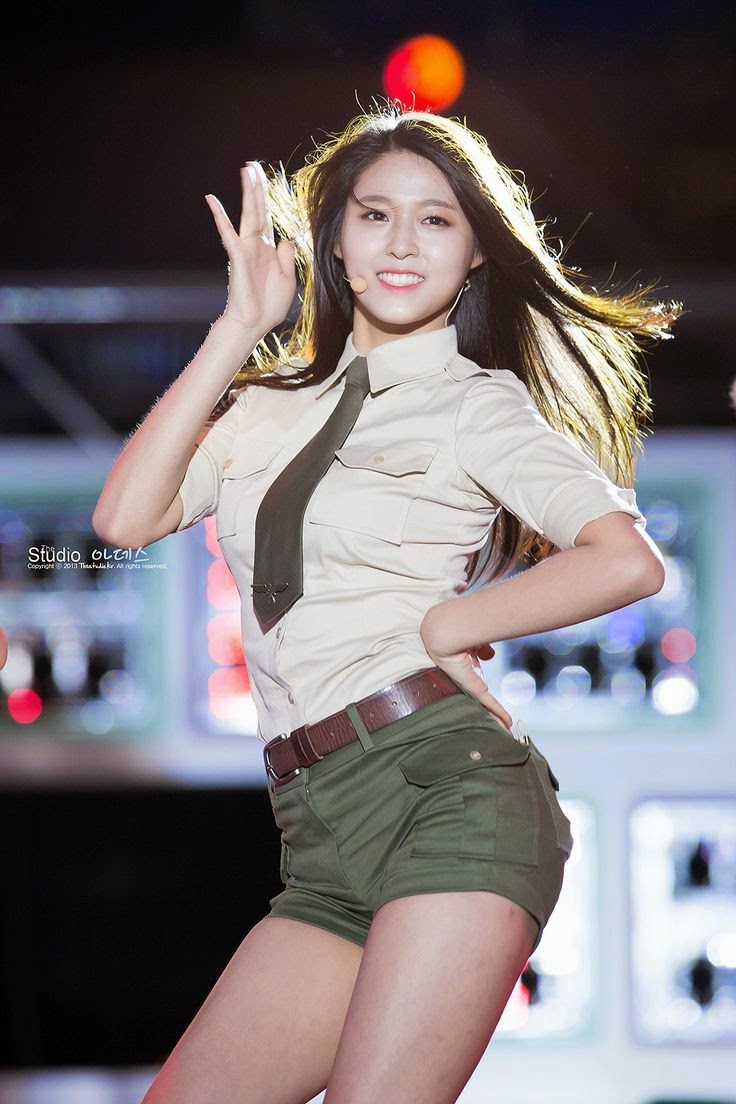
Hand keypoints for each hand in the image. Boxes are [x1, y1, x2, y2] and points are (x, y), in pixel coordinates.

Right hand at [205, 161, 296, 335]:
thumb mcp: (288, 279)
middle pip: (258, 209)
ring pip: (248, 214)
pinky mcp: (237, 256)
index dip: (267, 200)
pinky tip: (212, 200)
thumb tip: (286, 239)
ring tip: (246, 170)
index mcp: (269, 251)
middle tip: (252, 164)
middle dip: (256, 187)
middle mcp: (256, 245)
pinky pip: (228, 232)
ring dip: (248, 192)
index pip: (267, 219)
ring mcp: (246, 248)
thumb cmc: (269, 305)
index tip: (264, 180)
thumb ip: (287, 257)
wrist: (254, 323)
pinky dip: (220, 216)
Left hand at [420, 620, 512, 733]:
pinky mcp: (474, 687)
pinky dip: (499, 714)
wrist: (445, 633)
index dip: (484, 692)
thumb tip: (489, 654)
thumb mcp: (474, 641)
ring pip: (484, 708)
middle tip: (496, 726)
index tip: (491, 702)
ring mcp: (470, 685)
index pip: (478, 684)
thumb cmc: (456, 632)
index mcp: (466, 668)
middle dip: (487, 714)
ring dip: (494, 720)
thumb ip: (482, 648)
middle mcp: (467, 679)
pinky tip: (507, 725)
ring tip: (503, 734)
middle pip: (479, 702)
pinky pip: (489, 704)